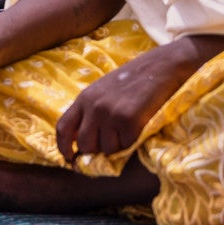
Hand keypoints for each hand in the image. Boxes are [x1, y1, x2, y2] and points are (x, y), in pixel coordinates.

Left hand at [54, 41, 196, 160]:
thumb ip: (90, 111)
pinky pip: (126, 145)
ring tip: (128, 129)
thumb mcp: (103, 91)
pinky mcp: (129, 120)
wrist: (161, 67)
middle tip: (112, 142)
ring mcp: (110, 113)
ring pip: (107, 149)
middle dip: (97, 150)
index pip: (63, 128)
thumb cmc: (133, 80)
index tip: (70, 158)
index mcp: (84, 98)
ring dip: (118, 146)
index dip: (63, 147)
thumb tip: (80, 140)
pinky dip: (133, 142)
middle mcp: (94, 107)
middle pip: (85, 144)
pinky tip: (139, 126)